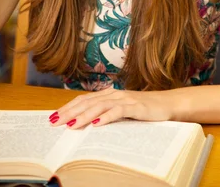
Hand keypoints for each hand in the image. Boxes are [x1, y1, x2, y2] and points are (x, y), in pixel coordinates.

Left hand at [49, 87, 173, 128]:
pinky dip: (106, 117)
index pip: (83, 100)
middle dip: (69, 112)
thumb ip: (105, 113)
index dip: (68, 107)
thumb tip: (83, 125)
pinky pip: (118, 111)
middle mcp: (114, 94)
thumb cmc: (142, 110)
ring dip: (84, 115)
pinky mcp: (135, 107)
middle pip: (87, 102)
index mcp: (108, 94)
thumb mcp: (121, 111)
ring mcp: (124, 99)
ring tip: (71, 124)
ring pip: (99, 106)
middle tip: (55, 122)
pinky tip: (96, 124)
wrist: (166, 104)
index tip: (53, 117)